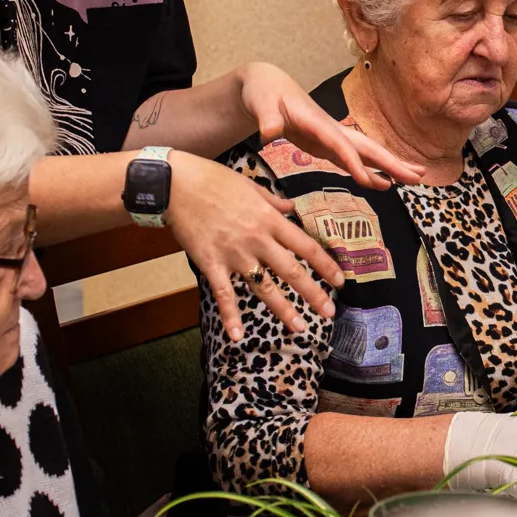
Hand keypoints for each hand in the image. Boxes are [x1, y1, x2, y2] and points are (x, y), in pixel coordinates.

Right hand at [169, 151, 339, 339]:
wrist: (176, 183)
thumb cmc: (214, 180)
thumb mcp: (252, 187)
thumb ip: (274, 202)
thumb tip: (293, 208)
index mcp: (270, 219)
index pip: (307, 246)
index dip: (326, 266)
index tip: (340, 281)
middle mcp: (257, 239)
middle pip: (292, 271)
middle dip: (313, 294)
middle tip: (329, 313)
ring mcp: (234, 253)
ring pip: (264, 286)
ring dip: (283, 309)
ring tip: (300, 328)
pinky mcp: (210, 263)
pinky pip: (223, 294)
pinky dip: (230, 316)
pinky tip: (237, 336)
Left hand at [239, 63, 422, 188]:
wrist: (267, 86)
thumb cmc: (263, 93)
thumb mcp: (260, 103)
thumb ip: (266, 118)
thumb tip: (269, 133)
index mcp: (315, 121)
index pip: (339, 143)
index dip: (355, 161)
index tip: (370, 180)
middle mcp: (330, 129)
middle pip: (366, 147)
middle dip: (392, 162)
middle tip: (418, 177)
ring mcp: (331, 137)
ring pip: (366, 153)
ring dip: (390, 166)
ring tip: (415, 179)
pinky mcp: (326, 144)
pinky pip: (353, 160)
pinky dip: (370, 172)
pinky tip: (383, 184)